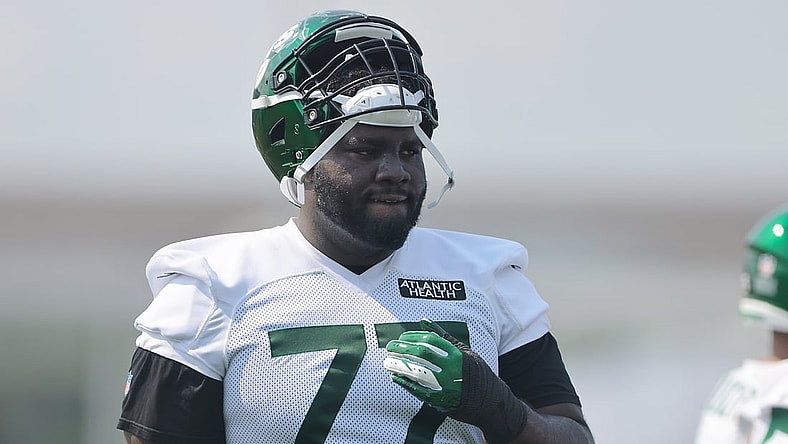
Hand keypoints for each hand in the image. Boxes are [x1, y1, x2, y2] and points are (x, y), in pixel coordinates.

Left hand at [384, 318, 527, 443]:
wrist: (491, 403)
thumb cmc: (477, 374)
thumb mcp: (465, 352)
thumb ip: (444, 337)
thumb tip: (425, 320)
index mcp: (457, 354)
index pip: (430, 340)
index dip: (412, 337)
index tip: (402, 336)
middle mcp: (451, 369)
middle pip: (420, 354)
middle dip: (402, 348)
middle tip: (390, 346)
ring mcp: (446, 386)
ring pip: (416, 372)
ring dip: (399, 366)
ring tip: (388, 362)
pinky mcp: (441, 401)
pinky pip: (418, 391)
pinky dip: (405, 383)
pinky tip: (395, 378)